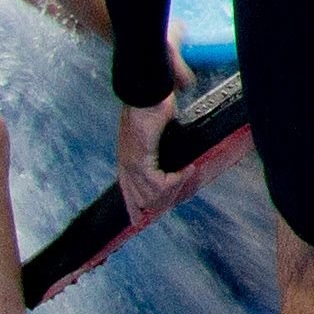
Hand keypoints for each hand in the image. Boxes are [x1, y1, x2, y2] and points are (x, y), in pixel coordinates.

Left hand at [116, 97, 227, 224]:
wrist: (147, 92)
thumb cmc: (152, 100)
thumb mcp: (158, 123)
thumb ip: (166, 127)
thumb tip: (181, 108)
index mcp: (127, 157)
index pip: (126, 192)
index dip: (133, 209)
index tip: (138, 221)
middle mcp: (125, 165)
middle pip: (140, 201)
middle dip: (164, 201)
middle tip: (183, 190)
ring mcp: (131, 164)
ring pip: (150, 197)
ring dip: (173, 190)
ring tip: (187, 176)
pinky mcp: (140, 161)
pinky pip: (158, 184)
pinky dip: (176, 180)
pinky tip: (187, 170)